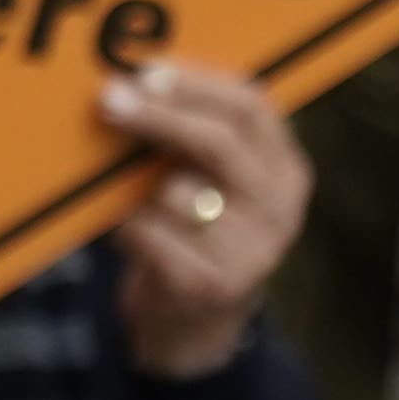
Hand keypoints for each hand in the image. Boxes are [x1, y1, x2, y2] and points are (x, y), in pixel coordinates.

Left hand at [100, 61, 305, 376]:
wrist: (196, 329)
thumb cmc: (195, 235)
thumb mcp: (213, 184)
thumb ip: (196, 138)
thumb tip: (137, 80)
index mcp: (286, 173)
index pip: (254, 109)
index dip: (197, 85)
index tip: (148, 70)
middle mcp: (280, 211)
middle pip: (220, 143)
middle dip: (161, 115)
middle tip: (111, 99)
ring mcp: (250, 253)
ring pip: (174, 191)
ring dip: (136, 188)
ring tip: (132, 202)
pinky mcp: (209, 286)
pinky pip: (148, 231)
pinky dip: (126, 227)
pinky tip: (128, 235)